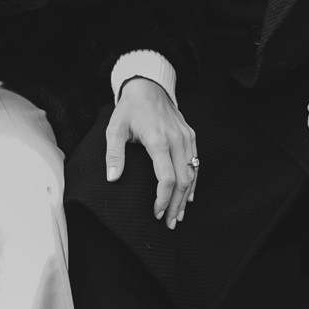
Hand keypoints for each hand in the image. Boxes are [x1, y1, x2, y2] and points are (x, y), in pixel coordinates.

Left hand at [106, 78, 198, 226]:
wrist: (148, 86)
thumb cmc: (130, 108)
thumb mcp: (115, 128)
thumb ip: (113, 154)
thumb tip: (113, 178)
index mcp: (158, 140)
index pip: (167, 178)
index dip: (163, 199)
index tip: (156, 213)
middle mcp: (176, 140)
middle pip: (183, 180)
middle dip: (177, 204)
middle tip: (169, 222)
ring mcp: (186, 137)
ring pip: (192, 173)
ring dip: (186, 196)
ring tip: (178, 214)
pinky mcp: (190, 135)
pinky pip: (196, 163)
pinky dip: (193, 182)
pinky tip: (188, 195)